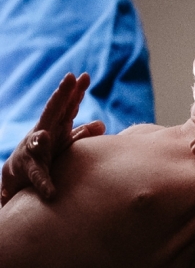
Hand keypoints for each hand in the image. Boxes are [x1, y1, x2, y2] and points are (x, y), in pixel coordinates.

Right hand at [1, 73, 104, 205]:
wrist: (17, 177)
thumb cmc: (44, 156)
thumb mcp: (63, 142)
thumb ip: (81, 133)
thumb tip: (102, 124)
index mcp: (55, 126)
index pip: (66, 106)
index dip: (75, 92)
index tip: (84, 76)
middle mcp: (43, 133)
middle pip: (52, 112)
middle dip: (60, 96)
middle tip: (69, 78)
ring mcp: (34, 150)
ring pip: (38, 141)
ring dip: (41, 137)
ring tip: (45, 136)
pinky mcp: (29, 170)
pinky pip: (37, 176)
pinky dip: (44, 182)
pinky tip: (50, 191)